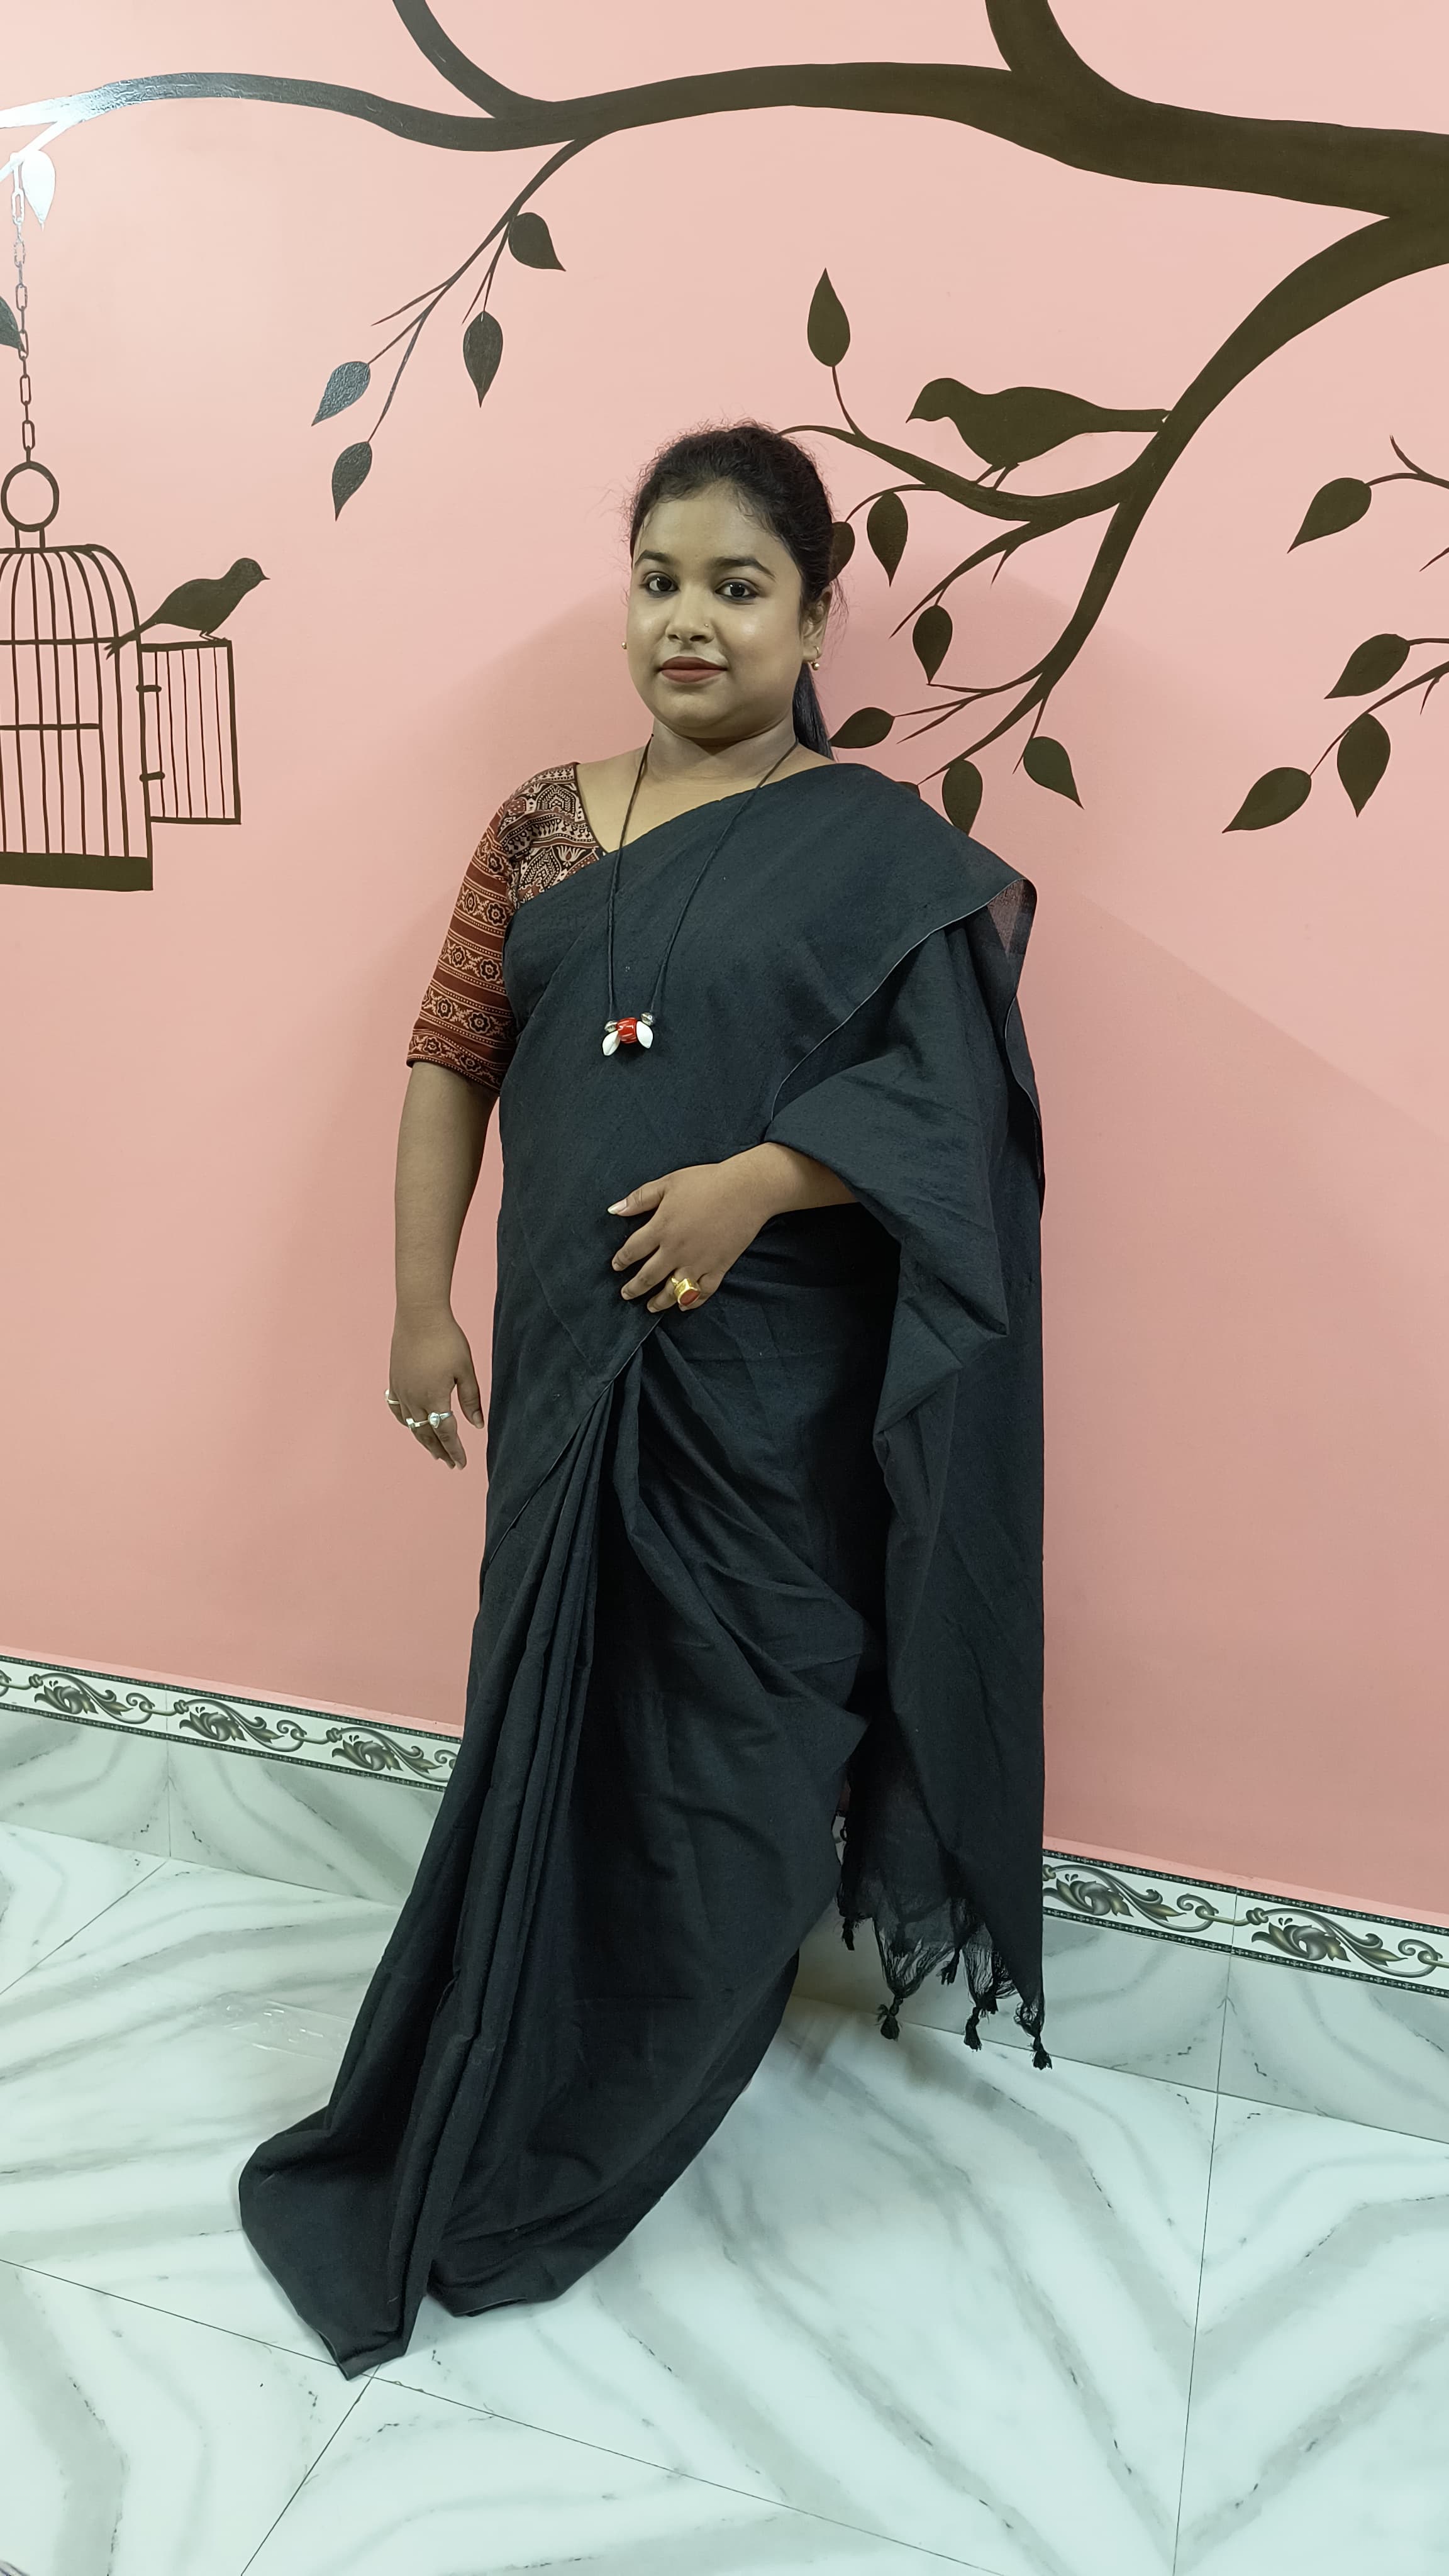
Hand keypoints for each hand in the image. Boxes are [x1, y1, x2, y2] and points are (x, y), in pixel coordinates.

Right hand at [386, 1307, 483, 1466]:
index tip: (461, 1464)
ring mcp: (401, 1390)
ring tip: (433, 1450)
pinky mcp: (394, 1380)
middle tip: (449, 1463)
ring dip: (422, 1440)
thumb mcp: (466, 1370)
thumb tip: (477, 1425)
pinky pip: (397, 1409)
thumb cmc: (447, 1340)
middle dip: (439, 1450)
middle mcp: (414, 1399)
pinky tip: (411, 1423)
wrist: (419, 1316)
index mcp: (435, 1398)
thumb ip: (471, 1399)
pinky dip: (405, 1421)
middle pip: (426, 1434)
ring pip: (411, 1424)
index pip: (446, 1433)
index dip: (455, 1450)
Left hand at [608, 1157, 777, 1312]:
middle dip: (634, 1288)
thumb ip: (640, 1198)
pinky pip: (702, 1292)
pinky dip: (692, 1302)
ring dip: (659, 1301)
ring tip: (650, 1307)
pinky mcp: (719, 1268)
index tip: (616, 1266)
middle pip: (648, 1276)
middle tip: (626, 1294)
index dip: (621, 1260)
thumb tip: (614, 1210)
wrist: (747, 1190)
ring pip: (672, 1291)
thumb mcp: (668, 1183)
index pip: (632, 1250)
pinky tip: (683, 1306)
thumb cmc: (707, 1182)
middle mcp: (676, 1251)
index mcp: (661, 1228)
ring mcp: (698, 1262)